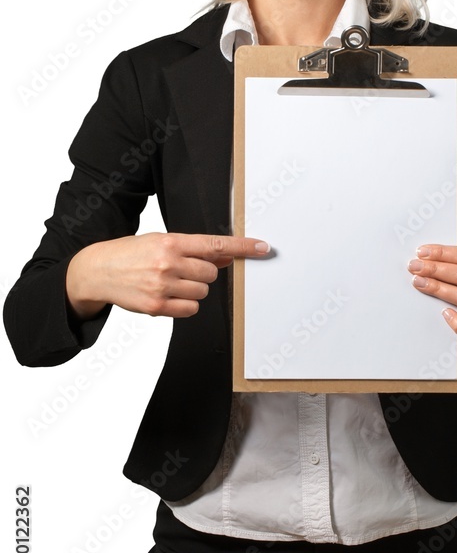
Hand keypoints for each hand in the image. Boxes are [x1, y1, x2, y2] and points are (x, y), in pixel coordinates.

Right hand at [66, 232, 269, 319]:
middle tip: (182, 270)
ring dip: (193, 290)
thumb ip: (192, 250)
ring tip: (170, 282)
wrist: (98, 270)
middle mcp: (168, 263)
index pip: (215, 244)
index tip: (263, 248)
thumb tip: (224, 258)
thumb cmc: (131, 254)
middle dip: (203, 273)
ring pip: (202, 293)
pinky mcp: (157, 307)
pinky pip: (190, 310)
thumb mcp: (160, 242)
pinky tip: (168, 296)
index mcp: (171, 242)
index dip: (243, 247)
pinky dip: (185, 306)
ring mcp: (163, 286)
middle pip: (211, 273)